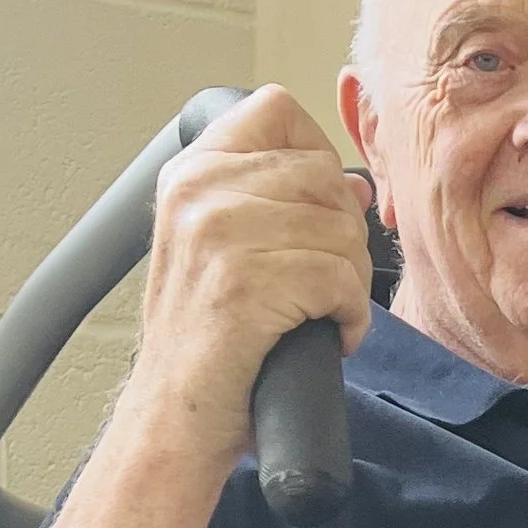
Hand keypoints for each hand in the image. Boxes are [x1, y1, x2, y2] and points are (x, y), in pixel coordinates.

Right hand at [127, 85, 374, 475]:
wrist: (175, 417)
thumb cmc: (209, 343)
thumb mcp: (226, 251)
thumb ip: (277, 203)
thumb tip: (352, 183)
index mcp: (191, 172)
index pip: (277, 110)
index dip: (317, 155)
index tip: (315, 210)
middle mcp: (199, 190)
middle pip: (324, 174)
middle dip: (345, 234)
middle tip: (323, 284)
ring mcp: (219, 232)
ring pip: (342, 230)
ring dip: (351, 282)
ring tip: (320, 313)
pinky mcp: (246, 281)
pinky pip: (342, 280)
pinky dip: (350, 319)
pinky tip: (324, 336)